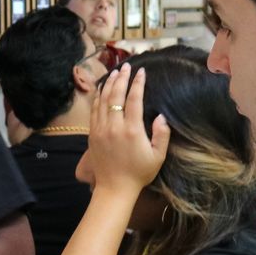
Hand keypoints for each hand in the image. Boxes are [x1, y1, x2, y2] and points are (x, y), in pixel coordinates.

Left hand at [86, 66, 168, 195]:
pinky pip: (94, 110)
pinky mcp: (92, 134)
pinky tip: (102, 89)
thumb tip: (161, 116)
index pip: (134, 99)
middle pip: (116, 95)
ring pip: (103, 100)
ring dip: (109, 84)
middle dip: (122, 78)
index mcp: (132, 130)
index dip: (138, 83)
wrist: (114, 188)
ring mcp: (101, 129)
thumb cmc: (139, 173)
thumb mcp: (158, 156)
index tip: (141, 71)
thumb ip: (162, 135)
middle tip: (127, 66)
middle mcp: (114, 126)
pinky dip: (98, 97)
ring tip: (115, 72)